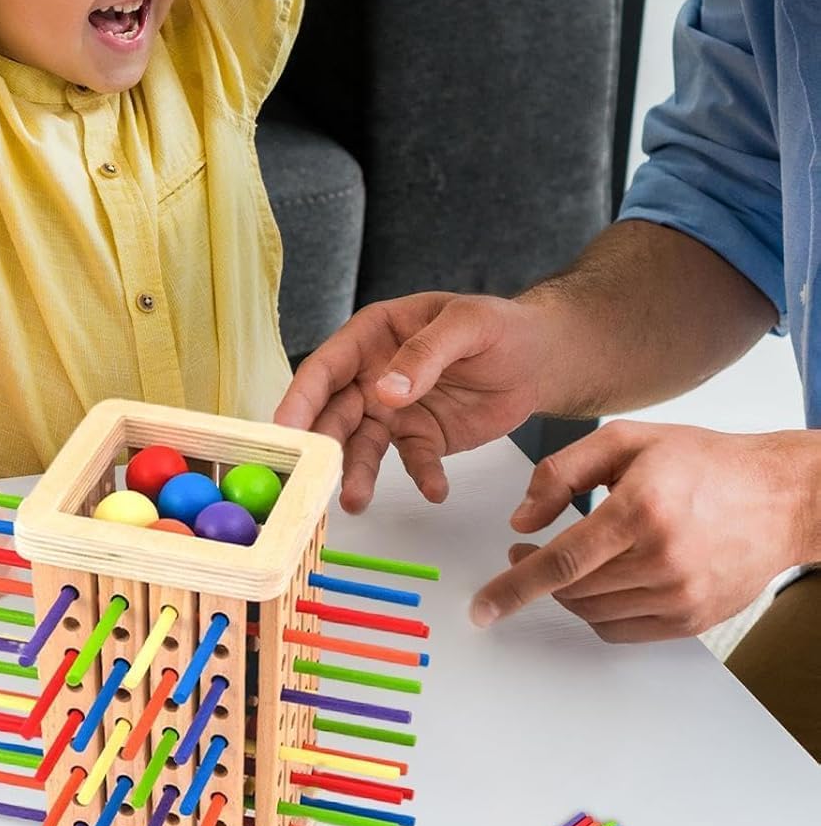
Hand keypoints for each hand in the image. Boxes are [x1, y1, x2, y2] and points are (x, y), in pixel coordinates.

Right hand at [275, 292, 548, 512]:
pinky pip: (413, 461)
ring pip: (363, 445)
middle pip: (334, 413)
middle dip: (319, 446)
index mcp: (373, 336)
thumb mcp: (467, 324)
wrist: (541, 358)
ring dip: (357, 473)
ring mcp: (393, 411)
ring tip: (355, 501)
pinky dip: (422, 477)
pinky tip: (435, 490)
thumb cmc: (501, 326)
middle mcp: (371, 376)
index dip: (301, 398)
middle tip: (309, 476)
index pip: (326, 368)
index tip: (284, 430)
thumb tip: (386, 390)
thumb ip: (426, 353)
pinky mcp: (421, 438)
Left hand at [470, 422, 812, 640]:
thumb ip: (561, 472)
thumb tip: (521, 520)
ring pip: (593, 613)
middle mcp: (663, 559)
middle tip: (525, 551)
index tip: (483, 606)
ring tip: (569, 560)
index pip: (563, 561)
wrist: (780, 497)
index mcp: (642, 510)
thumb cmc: (703, 463)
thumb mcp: (626, 441)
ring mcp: (681, 595)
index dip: (514, 586)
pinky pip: (622, 630)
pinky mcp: (693, 618)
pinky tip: (600, 582)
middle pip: (572, 590)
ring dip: (566, 593)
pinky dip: (597, 612)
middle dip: (534, 577)